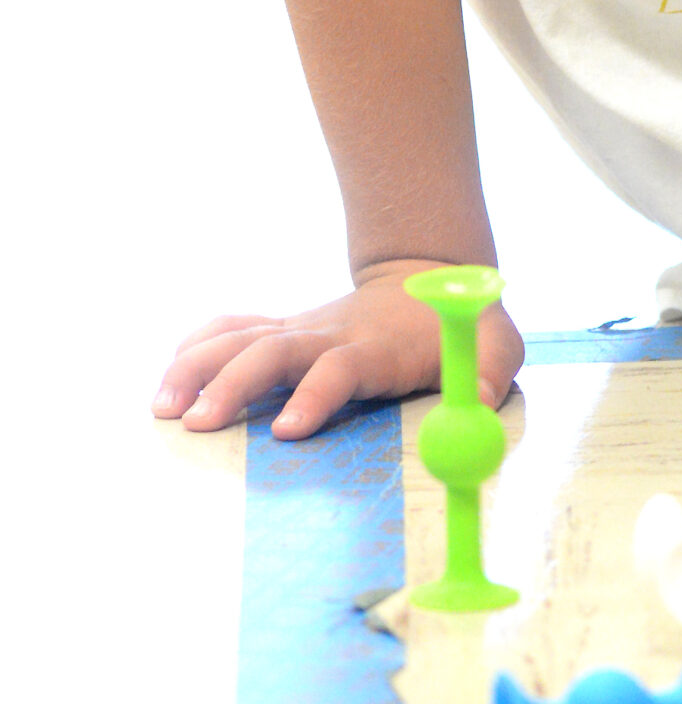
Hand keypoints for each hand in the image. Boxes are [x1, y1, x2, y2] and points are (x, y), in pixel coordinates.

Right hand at [151, 260, 525, 440]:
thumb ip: (492, 373)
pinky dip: (196, 345)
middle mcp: (330, 333)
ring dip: (199, 367)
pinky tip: (167, 376)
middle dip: (233, 385)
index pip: (339, 367)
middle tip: (197, 424)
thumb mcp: (496, 345)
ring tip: (163, 408)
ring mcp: (302, 327)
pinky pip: (233, 327)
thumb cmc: (463, 324)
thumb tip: (484, 406)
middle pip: (274, 351)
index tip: (286, 430)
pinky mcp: (284, 327)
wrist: (430, 272)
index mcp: (376, 346)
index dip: (314, 396)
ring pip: (241, 336)